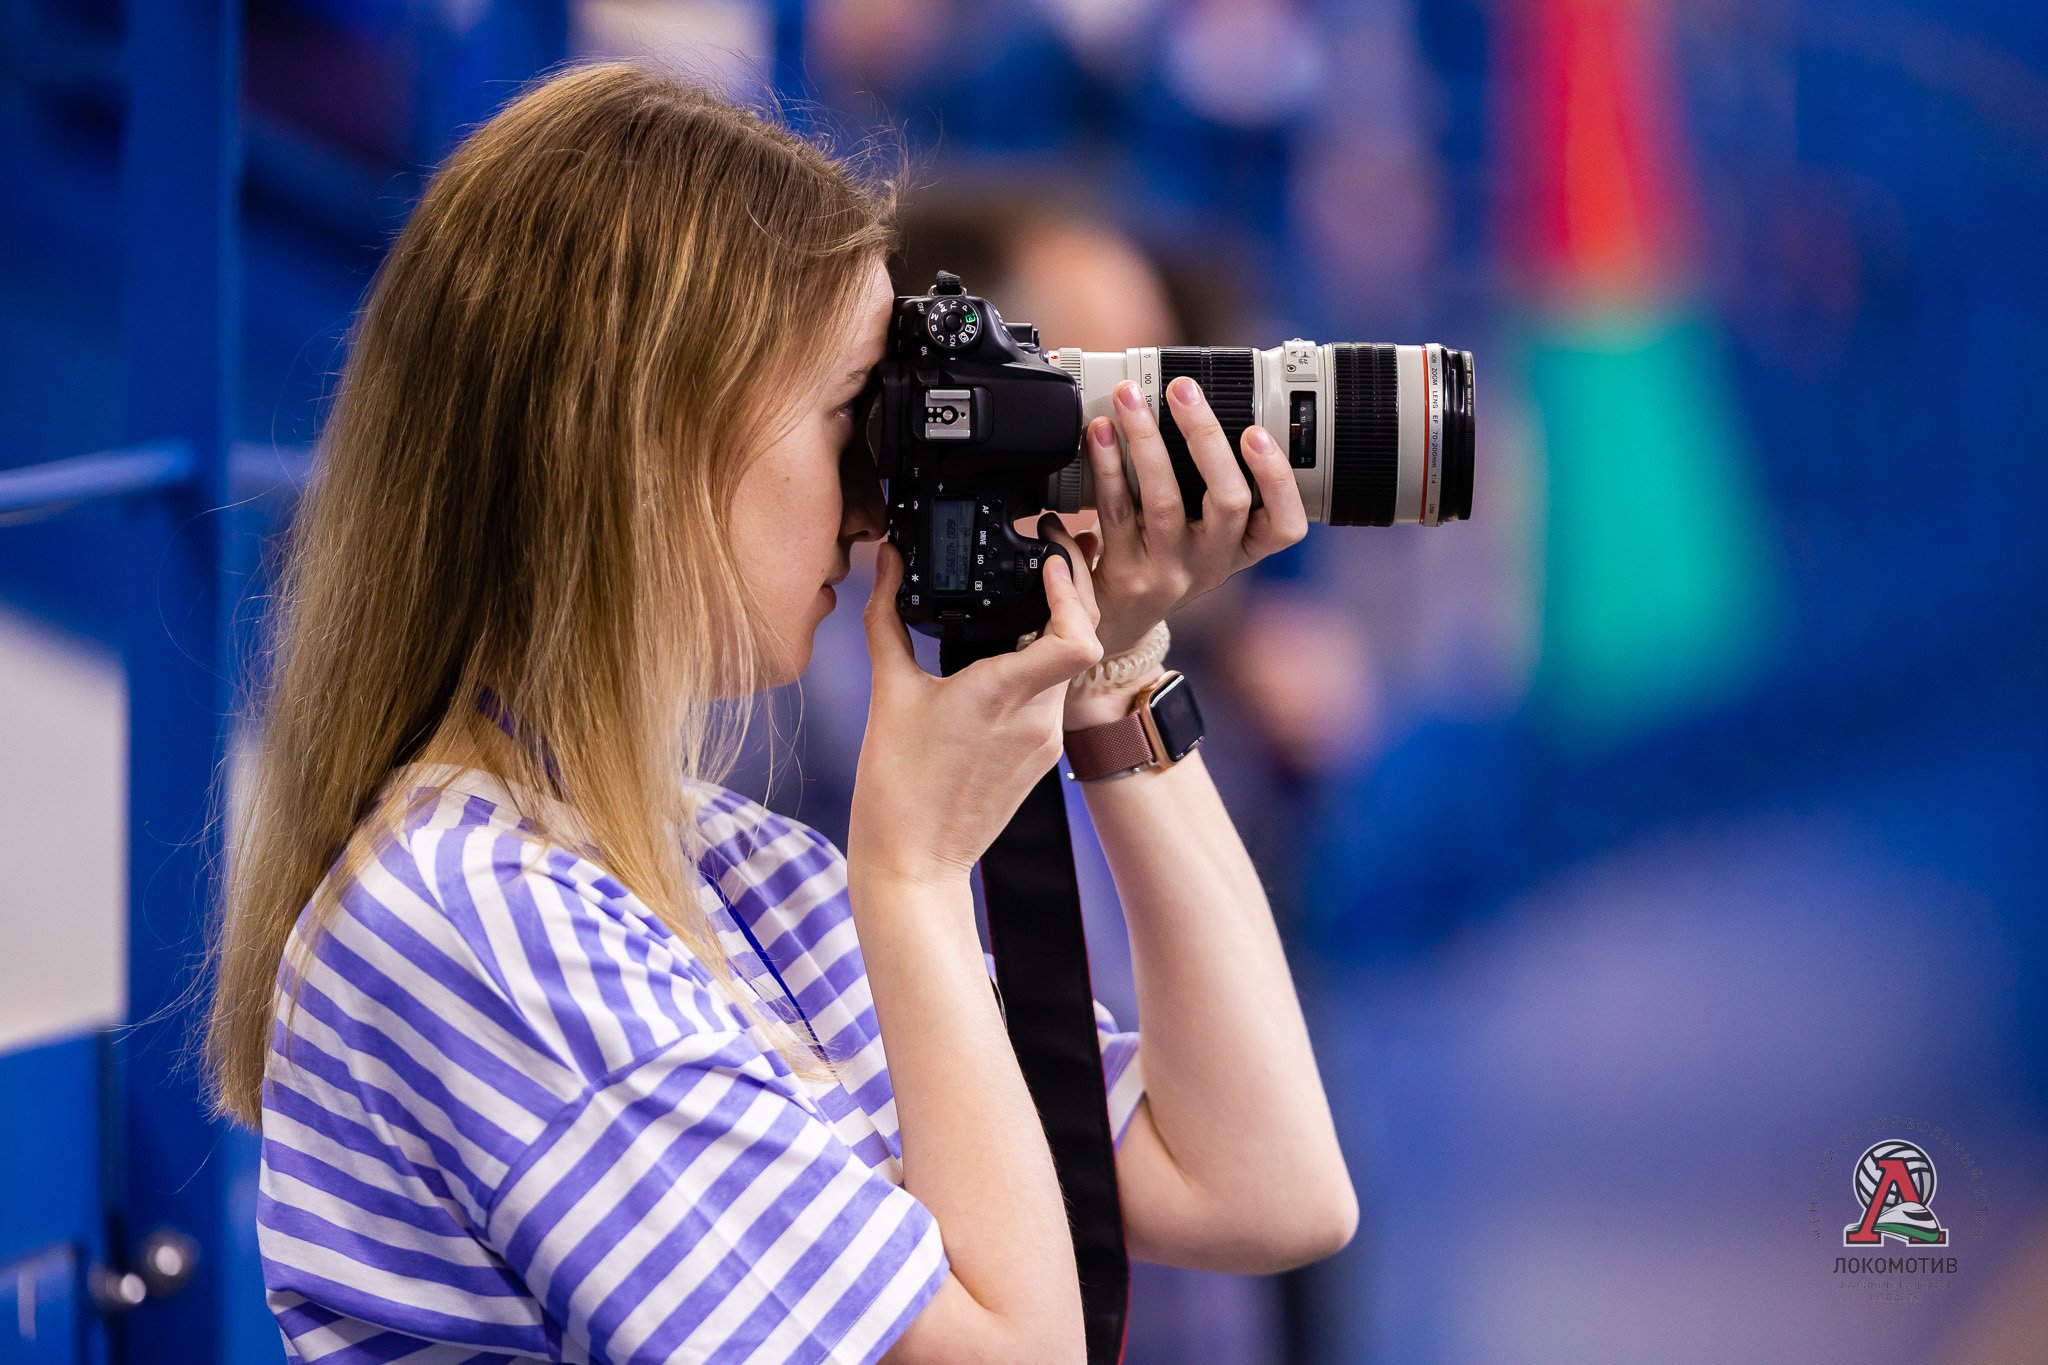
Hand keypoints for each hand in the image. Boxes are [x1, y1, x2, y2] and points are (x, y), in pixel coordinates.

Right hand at [848, 542, 1103, 889]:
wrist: (915, 861)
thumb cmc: (896, 785)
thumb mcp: (887, 690)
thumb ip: (886, 615)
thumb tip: (885, 560)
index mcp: (1002, 694)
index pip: (1078, 636)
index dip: (1073, 590)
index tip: (1051, 560)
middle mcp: (1037, 716)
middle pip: (1084, 637)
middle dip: (1074, 590)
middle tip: (1053, 553)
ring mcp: (1045, 739)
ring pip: (1071, 665)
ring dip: (1060, 625)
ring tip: (1033, 590)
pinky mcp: (1044, 756)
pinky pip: (1055, 695)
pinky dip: (1044, 664)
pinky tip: (1014, 650)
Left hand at [1044, 376, 1310, 725]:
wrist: (1114, 623)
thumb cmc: (1164, 561)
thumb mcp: (1202, 538)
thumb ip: (1211, 489)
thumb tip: (1197, 411)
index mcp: (1241, 551)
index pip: (1285, 527)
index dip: (1278, 480)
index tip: (1256, 433)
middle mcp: (1210, 565)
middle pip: (1227, 501)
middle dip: (1206, 437)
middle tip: (1183, 390)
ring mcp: (1167, 571)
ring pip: (1165, 500)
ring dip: (1146, 440)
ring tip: (1129, 398)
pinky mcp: (1123, 572)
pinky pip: (1115, 510)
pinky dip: (1106, 464)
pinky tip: (1100, 433)